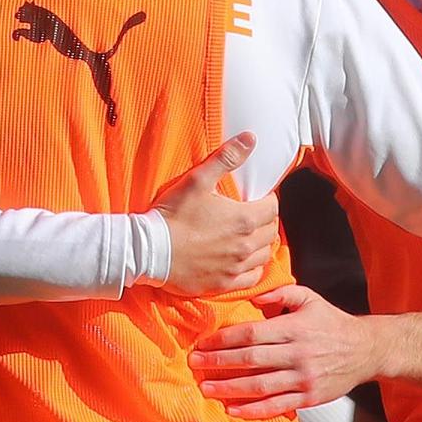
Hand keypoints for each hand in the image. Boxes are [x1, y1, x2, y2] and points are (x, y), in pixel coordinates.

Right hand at [151, 133, 279, 295]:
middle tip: (254, 214)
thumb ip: (227, 158)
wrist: (150, 251)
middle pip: (271, 232)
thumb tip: (250, 138)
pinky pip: (252, 278)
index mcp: (243, 219)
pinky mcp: (224, 284)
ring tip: (250, 236)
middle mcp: (244, 245)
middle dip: (266, 221)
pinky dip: (253, 268)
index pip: (272, 208)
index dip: (268, 200)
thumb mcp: (198, 179)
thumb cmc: (173, 214)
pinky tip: (244, 260)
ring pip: (264, 255)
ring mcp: (235, 267)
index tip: (260, 197)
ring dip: (261, 244)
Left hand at [190, 285, 373, 419]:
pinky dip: (252, 410)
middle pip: (250, 360)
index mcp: (293, 328)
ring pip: (259, 386)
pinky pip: (276, 405)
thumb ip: (280, 293)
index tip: (204, 343)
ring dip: (229, 388)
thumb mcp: (309, 298)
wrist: (365, 350)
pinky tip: (232, 409)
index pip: (252, 334)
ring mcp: (303, 378)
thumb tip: (252, 296)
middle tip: (195, 364)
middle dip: (219, 363)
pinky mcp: (308, 397)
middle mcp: (296, 354)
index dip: (224, 339)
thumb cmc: (331, 322)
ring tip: (206, 388)